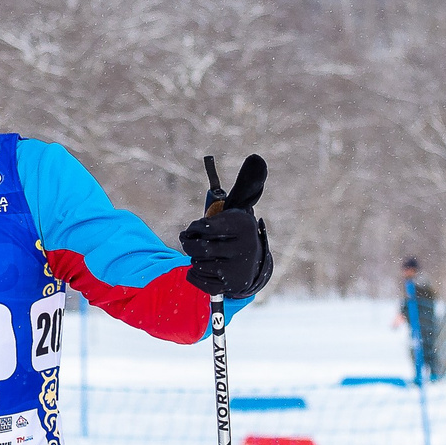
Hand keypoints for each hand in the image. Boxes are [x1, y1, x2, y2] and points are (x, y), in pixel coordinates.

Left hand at [181, 152, 270, 297]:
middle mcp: (243, 246)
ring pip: (195, 262)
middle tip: (191, 241)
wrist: (251, 266)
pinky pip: (195, 278)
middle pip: (195, 246)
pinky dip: (195, 273)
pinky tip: (207, 269)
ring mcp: (236, 269)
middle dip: (189, 243)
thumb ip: (244, 184)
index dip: (194, 228)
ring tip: (206, 255)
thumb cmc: (235, 233)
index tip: (197, 228)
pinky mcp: (228, 286)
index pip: (202, 227)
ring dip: (195, 259)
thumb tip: (256, 157)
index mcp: (242, 225)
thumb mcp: (236, 209)